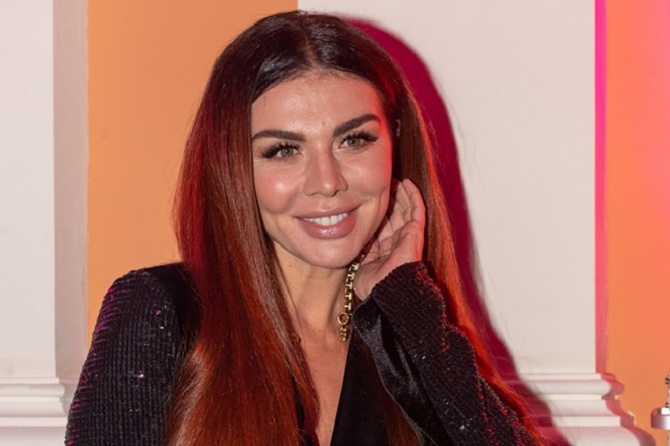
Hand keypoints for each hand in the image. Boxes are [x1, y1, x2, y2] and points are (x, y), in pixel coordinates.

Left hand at [355, 178, 425, 297]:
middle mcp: (397, 242)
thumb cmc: (373, 285)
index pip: (381, 226)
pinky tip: (407, 182)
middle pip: (393, 215)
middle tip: (380, 183)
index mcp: (384, 251)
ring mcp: (408, 237)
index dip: (376, 212)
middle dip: (387, 200)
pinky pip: (417, 209)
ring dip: (399, 193)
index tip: (367, 199)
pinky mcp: (415, 232)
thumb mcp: (361, 265)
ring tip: (393, 179)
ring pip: (405, 209)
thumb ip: (360, 252)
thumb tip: (352, 239)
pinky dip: (413, 195)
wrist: (386, 290)